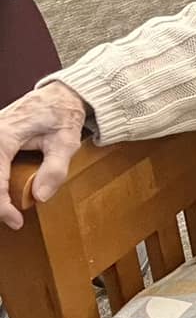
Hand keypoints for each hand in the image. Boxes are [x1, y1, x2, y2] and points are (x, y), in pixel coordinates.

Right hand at [0, 81, 89, 229]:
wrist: (59, 95)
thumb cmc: (63, 115)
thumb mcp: (66, 142)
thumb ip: (54, 169)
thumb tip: (40, 197)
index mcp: (4, 136)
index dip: (1, 205)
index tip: (16, 222)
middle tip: (11, 219)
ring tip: (7, 209)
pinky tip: (4, 194)